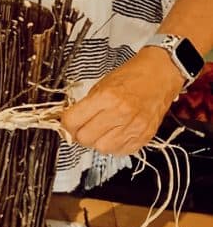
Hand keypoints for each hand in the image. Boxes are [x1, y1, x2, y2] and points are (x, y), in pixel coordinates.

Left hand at [60, 47, 183, 155]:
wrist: (160, 75)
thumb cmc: (131, 76)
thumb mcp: (102, 83)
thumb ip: (87, 104)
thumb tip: (71, 122)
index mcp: (106, 96)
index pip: (73, 120)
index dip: (66, 123)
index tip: (67, 122)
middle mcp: (120, 113)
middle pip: (85, 138)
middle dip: (79, 134)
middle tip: (82, 127)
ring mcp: (134, 127)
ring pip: (102, 148)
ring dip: (96, 142)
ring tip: (100, 131)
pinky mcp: (144, 137)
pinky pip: (120, 151)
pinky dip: (114, 146)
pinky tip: (114, 134)